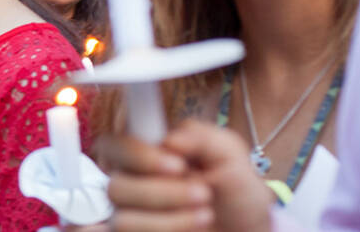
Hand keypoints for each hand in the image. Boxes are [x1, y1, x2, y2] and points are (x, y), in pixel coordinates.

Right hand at [101, 120, 273, 231]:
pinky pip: (125, 231)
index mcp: (144, 152)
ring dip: (168, 216)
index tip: (178, 165)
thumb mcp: (230, 155)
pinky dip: (164, 229)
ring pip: (122, 216)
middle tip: (203, 194)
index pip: (113, 145)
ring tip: (205, 214)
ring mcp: (128, 212)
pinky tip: (190, 227)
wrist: (246, 228)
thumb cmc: (233, 189)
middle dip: (161, 191)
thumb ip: (202, 138)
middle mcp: (129, 181)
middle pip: (116, 184)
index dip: (138, 155)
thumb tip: (169, 139)